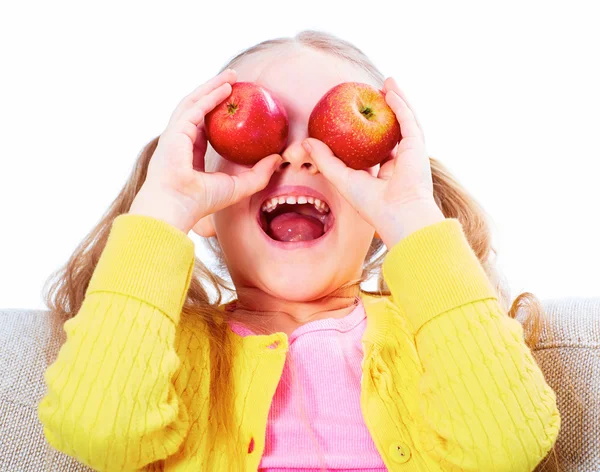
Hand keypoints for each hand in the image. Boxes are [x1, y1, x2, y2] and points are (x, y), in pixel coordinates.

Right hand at [130, 68, 282, 232]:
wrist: (178, 205)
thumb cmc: (203, 201)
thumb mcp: (239, 187)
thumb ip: (259, 174)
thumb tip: (278, 159)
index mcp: (189, 155)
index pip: (202, 129)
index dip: (217, 114)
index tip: (234, 104)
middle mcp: (179, 142)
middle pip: (197, 109)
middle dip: (215, 92)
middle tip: (235, 81)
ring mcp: (175, 134)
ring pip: (194, 102)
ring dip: (212, 87)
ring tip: (231, 77)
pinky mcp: (175, 130)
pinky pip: (195, 107)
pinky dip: (210, 95)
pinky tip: (225, 88)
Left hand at [302, 77, 444, 246]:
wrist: (396, 212)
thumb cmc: (369, 202)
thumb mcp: (341, 178)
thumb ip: (324, 159)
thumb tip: (305, 141)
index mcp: (385, 172)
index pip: (377, 147)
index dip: (367, 131)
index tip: (354, 116)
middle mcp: (400, 160)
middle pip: (393, 129)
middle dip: (385, 110)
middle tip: (373, 94)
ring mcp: (411, 152)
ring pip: (404, 120)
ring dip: (396, 99)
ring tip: (386, 82)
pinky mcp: (417, 145)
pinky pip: (407, 118)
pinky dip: (400, 103)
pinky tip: (389, 89)